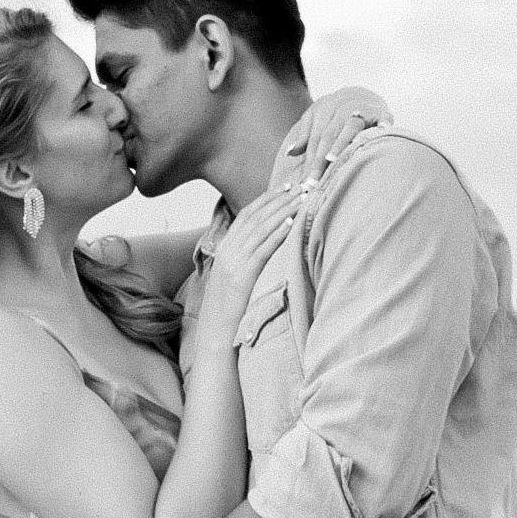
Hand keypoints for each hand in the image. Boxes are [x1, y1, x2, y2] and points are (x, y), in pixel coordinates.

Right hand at [185, 190, 297, 354]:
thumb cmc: (226, 308)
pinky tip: (292, 222)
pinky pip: (264, 249)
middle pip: (256, 216)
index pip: (247, 214)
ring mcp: (234, 261)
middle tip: (300, 185)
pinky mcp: (243, 275)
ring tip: (302, 197)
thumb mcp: (231, 277)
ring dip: (284, 210)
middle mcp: (228, 250)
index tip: (285, 187)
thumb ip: (242, 258)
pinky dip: (278, 233)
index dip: (266, 198)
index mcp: (224, 248)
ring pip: (262, 228)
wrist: (214, 332)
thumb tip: (260, 246)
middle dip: (279, 198)